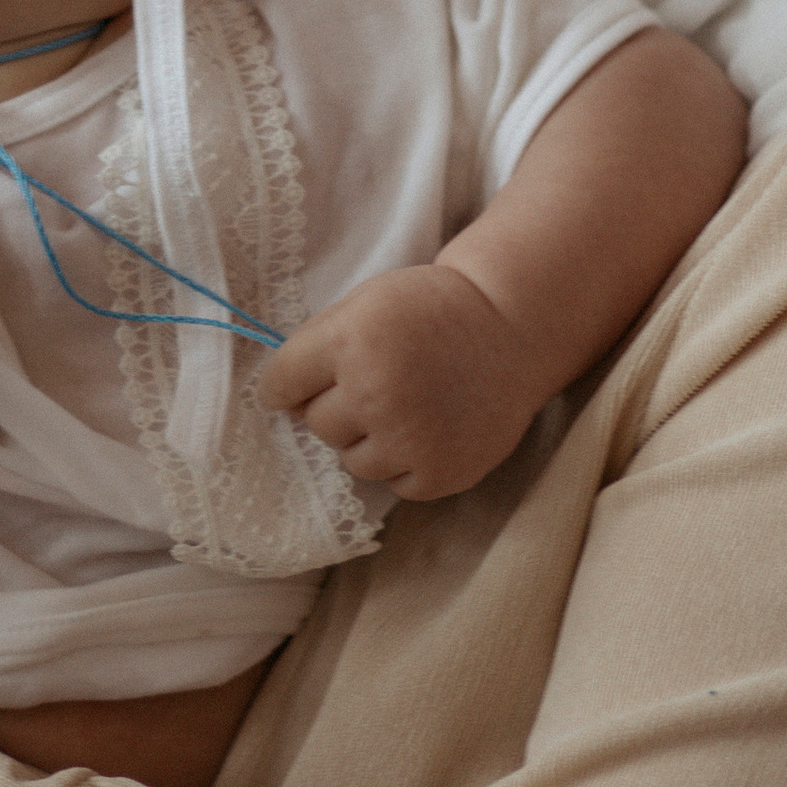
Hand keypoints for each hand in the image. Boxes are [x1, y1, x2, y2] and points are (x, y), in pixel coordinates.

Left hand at [258, 261, 545, 501]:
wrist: (510, 326)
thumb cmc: (430, 309)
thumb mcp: (366, 302)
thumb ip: (317, 344)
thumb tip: (276, 397)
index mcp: (350, 341)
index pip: (279, 385)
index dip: (284, 386)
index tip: (292, 387)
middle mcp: (374, 392)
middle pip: (316, 424)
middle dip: (336, 407)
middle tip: (377, 383)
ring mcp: (409, 438)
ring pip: (351, 460)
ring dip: (368, 439)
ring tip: (407, 406)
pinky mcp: (439, 473)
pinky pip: (392, 483)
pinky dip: (404, 463)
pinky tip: (428, 429)